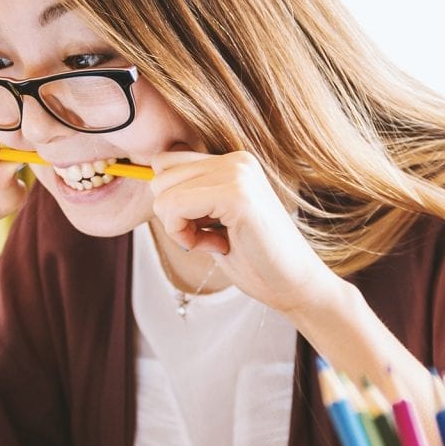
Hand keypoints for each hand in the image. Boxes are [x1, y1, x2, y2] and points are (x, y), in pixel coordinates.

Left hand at [150, 150, 344, 314]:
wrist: (295, 285)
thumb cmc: (255, 259)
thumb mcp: (215, 219)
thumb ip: (191, 196)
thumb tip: (149, 179)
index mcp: (234, 162)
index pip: (166, 163)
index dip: (172, 202)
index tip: (203, 227)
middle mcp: (237, 160)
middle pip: (159, 176)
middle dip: (173, 215)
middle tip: (209, 237)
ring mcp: (238, 174)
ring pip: (163, 192)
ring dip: (179, 227)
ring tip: (216, 241)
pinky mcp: (237, 195)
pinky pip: (175, 207)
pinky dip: (184, 235)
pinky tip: (216, 246)